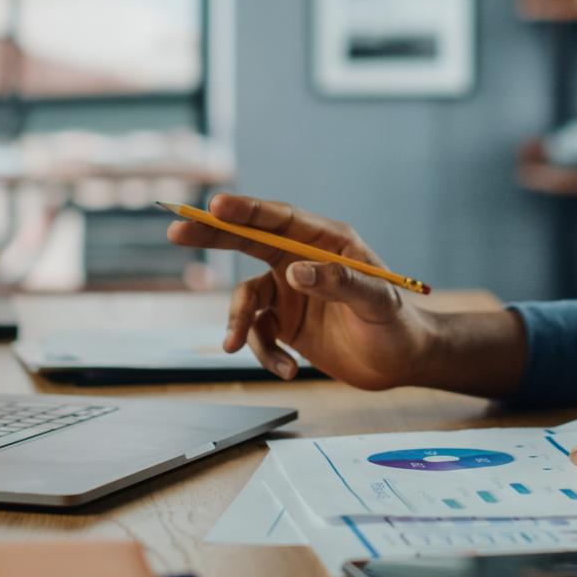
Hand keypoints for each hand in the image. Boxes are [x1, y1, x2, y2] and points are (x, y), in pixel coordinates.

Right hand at [167, 194, 436, 390]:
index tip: (217, 206)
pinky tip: (288, 370)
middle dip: (213, 237)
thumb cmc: (397, 324)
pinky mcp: (285, 322)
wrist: (400, 362)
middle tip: (176, 230)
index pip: (280, 220)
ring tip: (235, 347)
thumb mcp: (375, 303)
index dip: (247, 211)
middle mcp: (302, 260)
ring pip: (246, 299)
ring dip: (239, 323)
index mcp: (327, 242)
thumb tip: (295, 270)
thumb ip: (339, 283)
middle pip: (249, 242)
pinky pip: (258, 333)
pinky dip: (264, 353)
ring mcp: (290, 291)